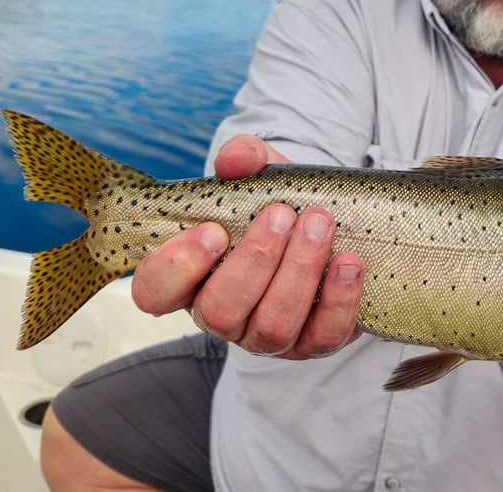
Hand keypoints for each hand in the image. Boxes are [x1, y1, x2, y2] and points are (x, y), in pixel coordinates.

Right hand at [130, 134, 364, 358]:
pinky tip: (348, 262)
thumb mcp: (261, 174)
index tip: (214, 230)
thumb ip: (244, 157)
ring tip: (320, 226)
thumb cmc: (282, 205)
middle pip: (219, 312)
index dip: (177, 268)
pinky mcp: (313, 344)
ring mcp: (266, 336)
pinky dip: (338, 299)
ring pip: (271, 326)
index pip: (154, 292)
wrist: (334, 226)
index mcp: (192, 276)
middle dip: (254, 260)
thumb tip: (235, 160)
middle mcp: (223, 314)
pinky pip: (323, 337)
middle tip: (282, 215)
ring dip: (298, 272)